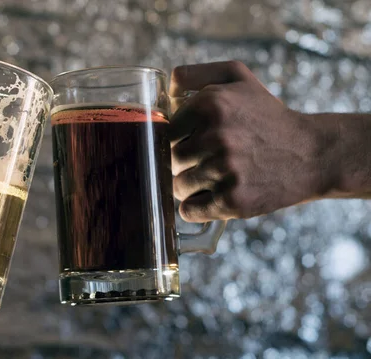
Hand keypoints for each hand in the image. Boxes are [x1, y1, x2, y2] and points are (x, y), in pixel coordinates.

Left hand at [169, 61, 332, 221]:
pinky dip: (196, 207)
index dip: (181, 139)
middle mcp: (215, 136)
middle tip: (211, 160)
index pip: (167, 132)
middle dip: (186, 163)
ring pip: (178, 186)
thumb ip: (195, 75)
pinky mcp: (232, 201)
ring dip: (191, 186)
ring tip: (216, 177)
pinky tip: (214, 196)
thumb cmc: (267, 116)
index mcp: (209, 104)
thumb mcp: (237, 77)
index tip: (199, 141)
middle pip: (171, 160)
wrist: (312, 153)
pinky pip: (189, 210)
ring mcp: (224, 171)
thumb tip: (166, 92)